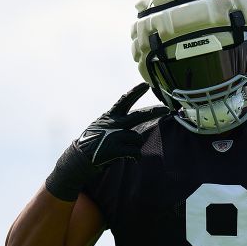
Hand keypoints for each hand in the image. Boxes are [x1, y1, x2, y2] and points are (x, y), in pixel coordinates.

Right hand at [45, 84, 168, 200]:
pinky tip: (133, 159)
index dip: (135, 92)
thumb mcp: (101, 126)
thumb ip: (116, 124)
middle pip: (138, 115)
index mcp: (110, 116)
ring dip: (135, 147)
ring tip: (126, 151)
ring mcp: (115, 135)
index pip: (124, 101)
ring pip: (137, 138)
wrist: (80, 157)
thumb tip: (132, 129)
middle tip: (166, 109)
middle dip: (153, 112)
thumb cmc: (92, 142)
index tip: (146, 85)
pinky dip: (136, 157)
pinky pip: (135, 152)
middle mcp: (114, 123)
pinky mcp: (115, 148)